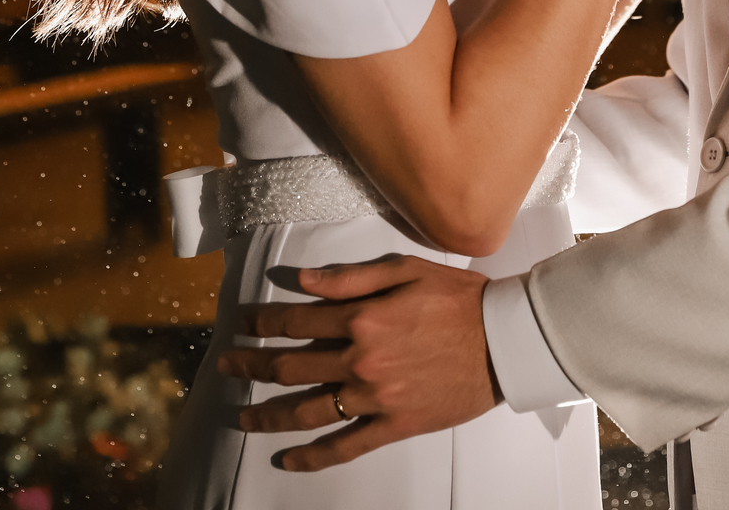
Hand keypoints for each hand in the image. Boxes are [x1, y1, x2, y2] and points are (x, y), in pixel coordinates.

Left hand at [216, 255, 496, 470]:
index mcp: (362, 318)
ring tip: (241, 415)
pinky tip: (288, 459)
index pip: (297, 322)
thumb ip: (351, 278)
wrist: (502, 341)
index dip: (262, 322)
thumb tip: (303, 281)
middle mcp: (360, 360)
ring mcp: (374, 398)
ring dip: (268, 414)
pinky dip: (312, 457)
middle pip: (291, 366)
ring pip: (307, 411)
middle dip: (252, 364)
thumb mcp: (406, 269)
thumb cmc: (458, 298)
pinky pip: (344, 446)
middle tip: (225, 365)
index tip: (241, 322)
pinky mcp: (393, 424)